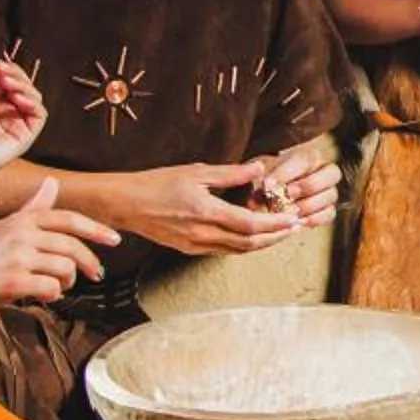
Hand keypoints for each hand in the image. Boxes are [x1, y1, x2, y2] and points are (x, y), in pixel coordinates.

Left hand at [0, 57, 44, 182]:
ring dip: (22, 84)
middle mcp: (7, 114)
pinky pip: (39, 114)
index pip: (7, 82)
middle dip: (14, 73)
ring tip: (5, 81)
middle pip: (22, 86)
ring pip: (33, 96)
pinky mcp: (26, 135)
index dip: (3, 69)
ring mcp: (17, 124)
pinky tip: (16, 97)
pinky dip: (31, 101)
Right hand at [0, 177, 113, 315]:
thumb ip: (32, 208)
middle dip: (89, 263)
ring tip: (55, 286)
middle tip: (95, 275)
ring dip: (67, 282)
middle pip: (72, 246)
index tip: (115, 240)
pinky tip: (41, 295)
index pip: (68, 219)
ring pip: (65, 269)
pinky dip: (52, 295)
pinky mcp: (12, 281)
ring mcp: (16, 257)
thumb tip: (52, 181)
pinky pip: (51, 288)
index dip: (95, 229)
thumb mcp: (5, 229)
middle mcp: (19, 234)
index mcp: (20, 220)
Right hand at [129, 159, 317, 255]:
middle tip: (295, 228)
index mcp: (206, 212)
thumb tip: (259, 169)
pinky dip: (242, 245)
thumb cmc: (156, 183)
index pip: (250, 224)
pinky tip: (252, 236)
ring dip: (261, 244)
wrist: (125, 204)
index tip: (293, 219)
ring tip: (280, 233)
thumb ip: (230, 173)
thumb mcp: (195, 171)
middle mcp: (202, 234)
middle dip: (276, 237)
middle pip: (249, 244)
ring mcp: (194, 245)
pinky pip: (222, 251)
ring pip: (237, 251)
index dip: (275, 224)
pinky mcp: (188, 249)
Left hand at [254, 144, 344, 228]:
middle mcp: (325, 172)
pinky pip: (329, 214)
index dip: (287, 172)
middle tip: (286, 195)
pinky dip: (314, 218)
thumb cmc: (270, 179)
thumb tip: (258, 198)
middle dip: (306, 186)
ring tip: (288, 211)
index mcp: (310, 157)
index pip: (306, 160)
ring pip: (330, 195)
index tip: (267, 184)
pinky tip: (297, 221)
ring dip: (308, 204)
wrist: (273, 195)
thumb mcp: (263, 175)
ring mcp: (330, 192)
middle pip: (331, 174)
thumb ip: (262, 183)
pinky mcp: (329, 210)